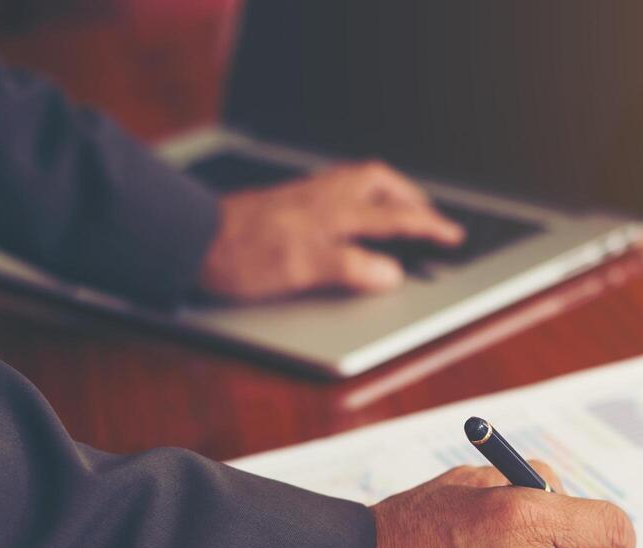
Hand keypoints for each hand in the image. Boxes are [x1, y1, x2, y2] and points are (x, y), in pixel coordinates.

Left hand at [197, 161, 463, 299]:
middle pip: (380, 182)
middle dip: (411, 196)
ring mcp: (302, 196)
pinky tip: (346, 210)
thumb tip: (392, 272)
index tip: (452, 236)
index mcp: (334, 213)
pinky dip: (355, 194)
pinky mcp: (284, 201)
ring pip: (357, 180)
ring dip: (384, 190)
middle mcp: (322, 197)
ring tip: (397, 206)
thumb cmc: (239, 254)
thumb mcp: (301, 268)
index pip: (395, 217)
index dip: (428, 228)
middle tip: (429, 213)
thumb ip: (351, 267)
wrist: (190, 238)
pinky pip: (334, 187)